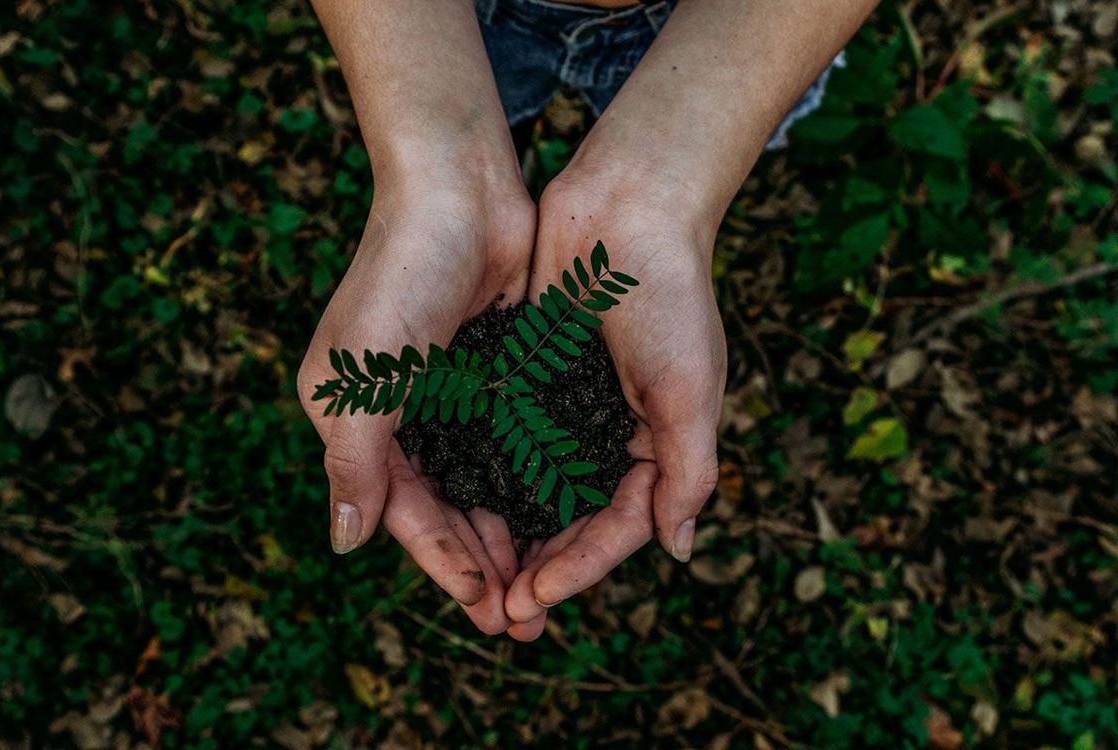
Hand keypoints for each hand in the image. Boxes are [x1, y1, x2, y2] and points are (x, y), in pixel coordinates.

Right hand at [298, 163, 534, 634]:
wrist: (459, 190)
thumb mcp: (362, 378)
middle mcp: (402, 415)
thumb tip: (345, 545)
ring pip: (484, 485)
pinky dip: (532, 482)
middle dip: (483, 565)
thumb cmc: (400, 277)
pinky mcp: (495, 373)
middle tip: (524, 619)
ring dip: (511, 534)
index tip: (486, 611)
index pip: (404, 513)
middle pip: (446, 509)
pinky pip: (514, 444)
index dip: (444, 565)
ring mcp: (451, 395)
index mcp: (358, 421)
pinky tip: (561, 517)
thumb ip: (354, 463)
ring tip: (545, 585)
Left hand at [503, 164, 726, 637]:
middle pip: (569, 520)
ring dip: (505, 534)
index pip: (616, 527)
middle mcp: (608, 434)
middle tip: (498, 614)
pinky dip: (483, 474)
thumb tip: (678, 551)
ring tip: (472, 578)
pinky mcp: (527, 376)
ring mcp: (565, 407)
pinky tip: (452, 504)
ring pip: (530, 488)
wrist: (628, 206)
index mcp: (655, 445)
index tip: (533, 599)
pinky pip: (503, 438)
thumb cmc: (670, 296)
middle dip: (537, 568)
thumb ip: (688, 471)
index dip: (578, 568)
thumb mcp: (691, 389)